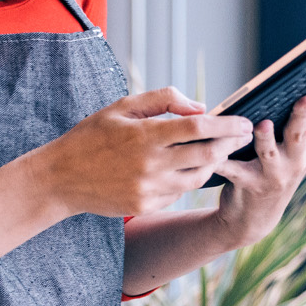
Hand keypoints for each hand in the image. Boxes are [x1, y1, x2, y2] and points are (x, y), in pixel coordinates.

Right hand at [38, 89, 255, 218]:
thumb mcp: (122, 106)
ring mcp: (149, 188)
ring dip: (214, 163)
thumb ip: (162, 100)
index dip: (226, 124)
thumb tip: (200, 106)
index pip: (198, 128)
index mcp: (145, 134)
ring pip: (198, 177)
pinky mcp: (146, 205)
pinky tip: (190, 167)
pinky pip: (179, 191)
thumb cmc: (92, 136)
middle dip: (230, 144)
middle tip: (243, 135)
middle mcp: (150, 164)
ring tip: (221, 150)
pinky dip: (189, 178)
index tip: (243, 121)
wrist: (62, 177)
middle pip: (206, 155)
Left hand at [211, 71, 305, 246]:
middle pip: (300, 133)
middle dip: (302, 115)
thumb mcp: (295, 149)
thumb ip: (302, 122)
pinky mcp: (248, 184)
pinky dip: (222, 159)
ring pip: (269, 152)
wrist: (255, 217)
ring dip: (265, 138)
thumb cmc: (275, 169)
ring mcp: (274, 174)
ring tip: (262, 124)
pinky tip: (214, 149)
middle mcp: (296, 159)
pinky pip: (232, 168)